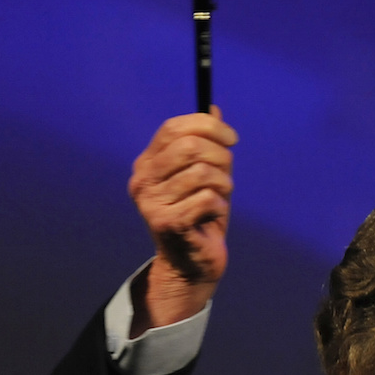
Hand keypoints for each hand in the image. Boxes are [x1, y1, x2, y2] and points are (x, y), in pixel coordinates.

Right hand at [128, 109, 238, 332]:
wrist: (192, 265)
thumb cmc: (199, 217)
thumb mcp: (203, 176)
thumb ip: (205, 145)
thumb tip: (213, 109)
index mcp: (147, 164)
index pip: (173, 129)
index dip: (207, 126)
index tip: (232, 138)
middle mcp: (142, 181)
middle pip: (190, 147)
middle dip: (220, 156)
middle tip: (228, 173)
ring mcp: (151, 203)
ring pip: (202, 173)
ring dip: (223, 184)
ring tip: (220, 198)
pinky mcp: (167, 223)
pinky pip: (207, 198)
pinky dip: (220, 205)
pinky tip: (213, 217)